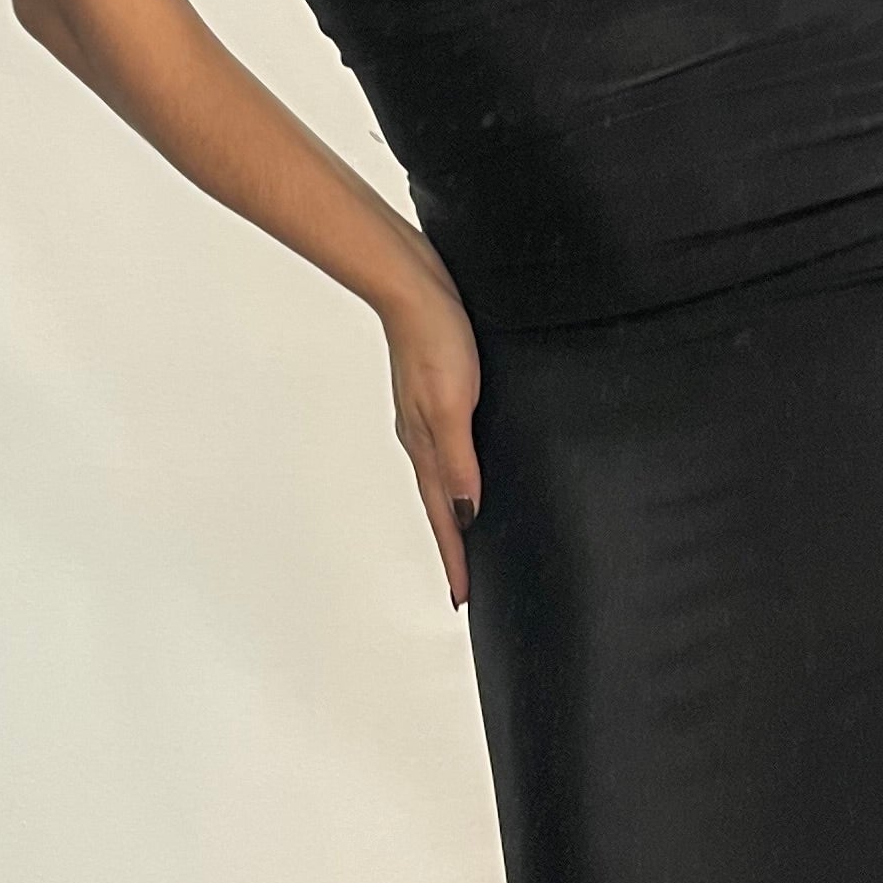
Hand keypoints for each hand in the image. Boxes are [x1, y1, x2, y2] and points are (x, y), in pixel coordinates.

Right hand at [377, 239, 482, 608]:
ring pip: (443, 477)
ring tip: (469, 537)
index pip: (444, 518)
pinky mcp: (437, 390)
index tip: (463, 599)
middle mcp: (424, 437)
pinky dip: (458, 472)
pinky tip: (470, 465)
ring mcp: (427, 415)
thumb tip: (466, 514)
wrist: (412, 283)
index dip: (456, 558)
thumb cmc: (435, 337)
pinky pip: (450, 447)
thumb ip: (458, 459)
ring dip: (454, 511)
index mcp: (426, 446)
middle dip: (454, 545)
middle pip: (440, 505)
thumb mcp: (453, 402)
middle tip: (464, 582)